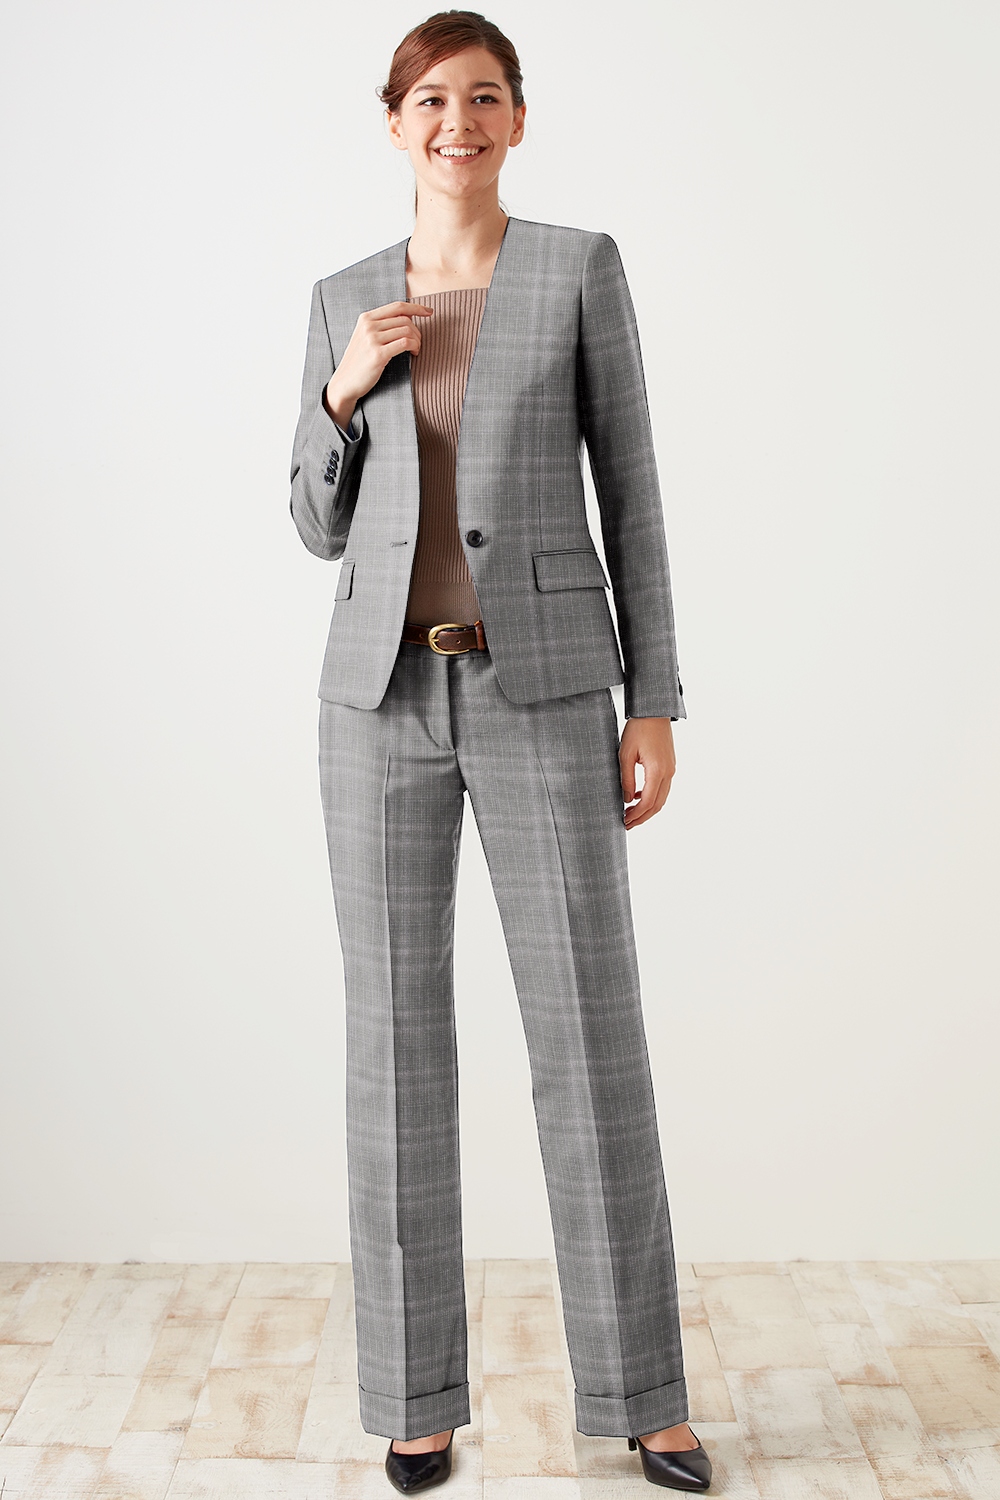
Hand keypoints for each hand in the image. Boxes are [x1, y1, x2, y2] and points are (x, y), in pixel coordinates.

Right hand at [324, 300, 434, 427]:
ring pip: (407, 330)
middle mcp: (369, 326)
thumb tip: (408, 317)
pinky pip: (405, 343)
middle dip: (417, 331)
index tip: (429, 312)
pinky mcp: (378, 354)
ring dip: (417, 340)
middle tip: (418, 343)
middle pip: (405, 319)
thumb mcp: (365, 337)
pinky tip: (414, 353)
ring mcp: (372, 339)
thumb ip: (381, 326)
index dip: (416, 307)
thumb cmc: (359, 362)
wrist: (345, 382)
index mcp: (366, 318)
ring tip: (416, 349)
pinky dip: (414, 347)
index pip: (397, 306)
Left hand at [619, 717, 674, 828]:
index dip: (636, 815)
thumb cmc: (638, 728)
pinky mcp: (669, 765)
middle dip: (642, 817)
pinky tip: (637, 797)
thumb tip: (628, 799)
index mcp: (657, 770)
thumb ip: (627, 779)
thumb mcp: (625, 754)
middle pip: (658, 804)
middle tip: (627, 824)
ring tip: (631, 814)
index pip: (648, 802)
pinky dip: (652, 797)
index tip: (624, 821)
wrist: (654, 711)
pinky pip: (662, 787)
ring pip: (662, 798)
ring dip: (647, 809)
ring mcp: (671, 769)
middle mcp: (668, 772)